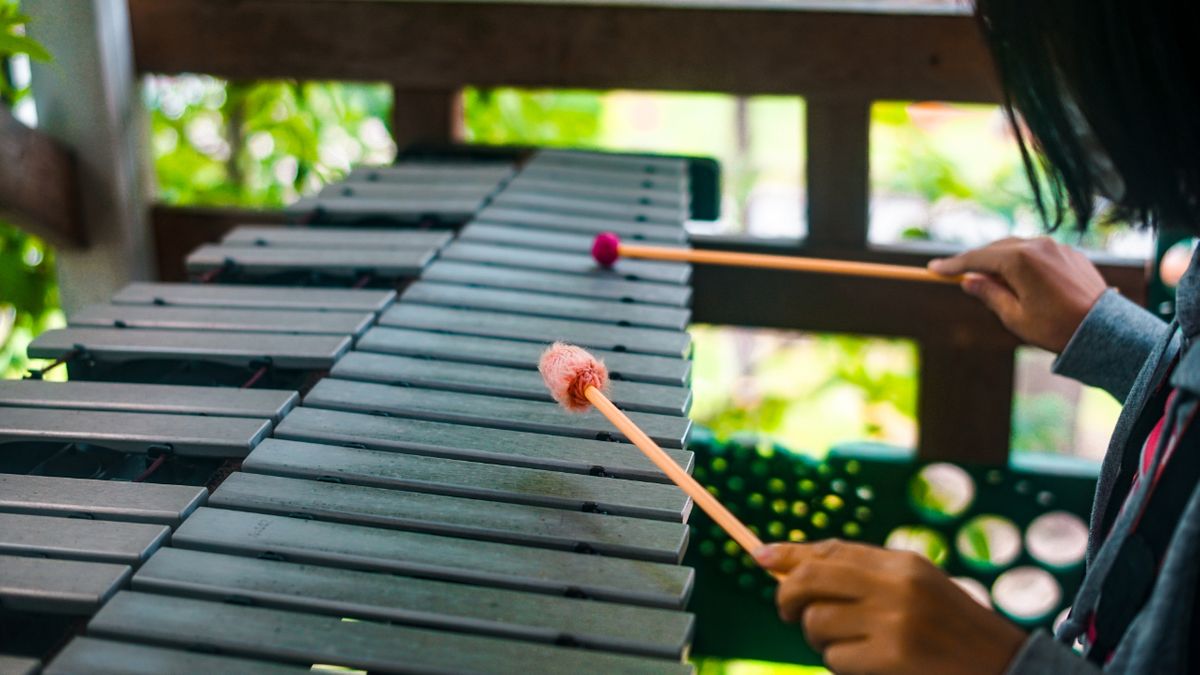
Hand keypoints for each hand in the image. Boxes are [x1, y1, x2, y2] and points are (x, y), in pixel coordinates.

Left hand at [755, 540, 1025, 674]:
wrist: (1005, 669)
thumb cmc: (951, 633)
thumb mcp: (916, 590)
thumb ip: (862, 576)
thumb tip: (790, 567)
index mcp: (902, 564)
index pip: (831, 550)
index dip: (790, 554)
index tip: (760, 556)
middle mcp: (896, 586)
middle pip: (811, 579)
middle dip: (787, 595)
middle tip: (786, 612)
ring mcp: (893, 622)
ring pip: (816, 624)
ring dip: (821, 640)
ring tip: (852, 647)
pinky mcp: (891, 657)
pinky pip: (834, 658)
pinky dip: (842, 665)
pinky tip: (870, 667)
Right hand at [927, 237, 1107, 352]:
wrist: (1105, 330)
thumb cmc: (1057, 328)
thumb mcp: (1014, 316)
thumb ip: (989, 293)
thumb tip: (969, 281)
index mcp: (1020, 260)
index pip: (976, 258)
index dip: (952, 265)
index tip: (933, 269)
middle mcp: (1037, 245)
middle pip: (995, 248)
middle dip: (975, 261)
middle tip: (956, 274)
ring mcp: (1056, 246)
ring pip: (1016, 247)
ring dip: (999, 261)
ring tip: (989, 281)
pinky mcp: (1069, 253)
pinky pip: (1037, 252)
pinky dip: (1021, 261)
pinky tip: (1019, 279)